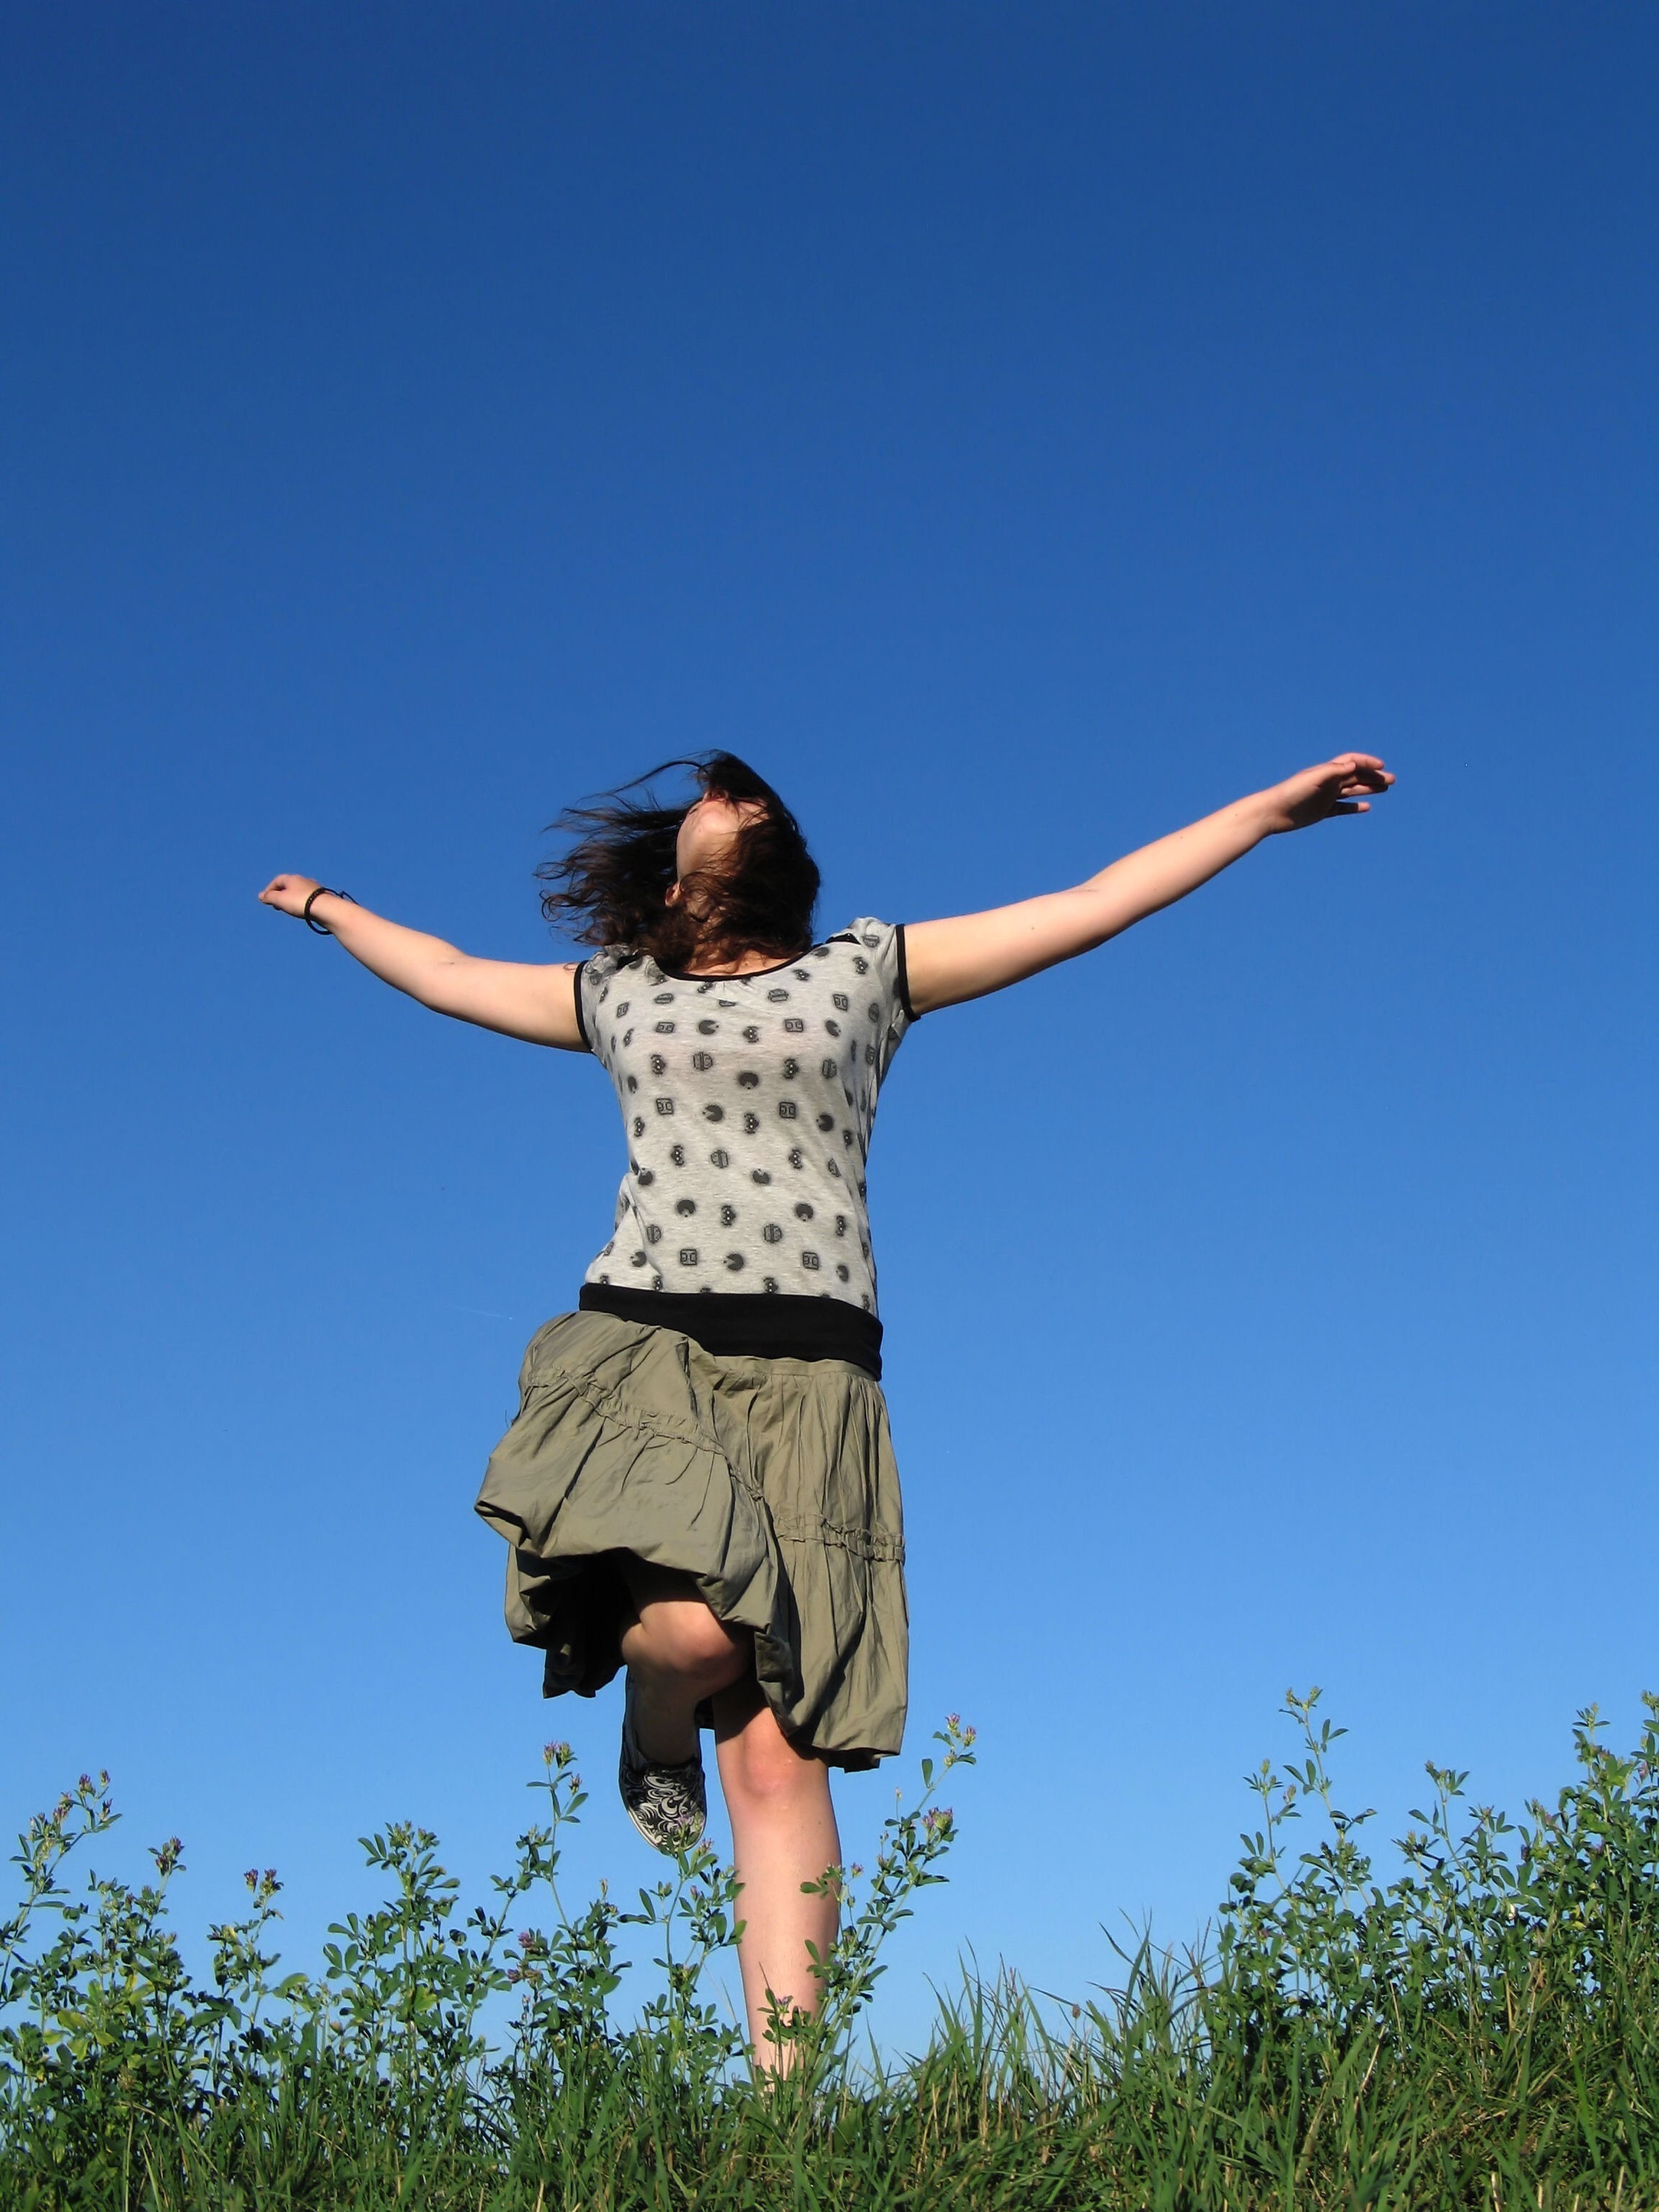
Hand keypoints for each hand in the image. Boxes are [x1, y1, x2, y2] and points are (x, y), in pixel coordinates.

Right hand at [258, 873, 322, 916]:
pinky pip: (306, 899)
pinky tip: (301, 911)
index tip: (265, 899)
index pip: (277, 881)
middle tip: (275, 905)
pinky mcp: (321, 898)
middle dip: (280, 895)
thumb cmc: (301, 902)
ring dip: (290, 900)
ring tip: (287, 909)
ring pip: (297, 893)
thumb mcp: (280, 900)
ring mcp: (313, 889)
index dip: (269, 890)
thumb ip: (270, 897)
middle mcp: (303, 880)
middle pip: (288, 886)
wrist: (325, 909)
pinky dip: (300, 904)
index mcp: (292, 878)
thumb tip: (261, 896)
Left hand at [1259, 754, 1393, 833]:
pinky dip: (1355, 806)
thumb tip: (1353, 764)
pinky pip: (1343, 807)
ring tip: (1386, 789)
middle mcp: (1328, 782)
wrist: (1272, 812)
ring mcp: (1325, 796)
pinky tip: (1367, 806)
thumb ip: (1333, 771)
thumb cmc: (1290, 793)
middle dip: (1374, 777)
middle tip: (1392, 780)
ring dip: (1368, 789)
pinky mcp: (1322, 811)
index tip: (1382, 767)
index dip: (1367, 763)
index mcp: (1326, 772)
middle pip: (1355, 776)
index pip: (1351, 762)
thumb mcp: (1312, 779)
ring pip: (1352, 791)